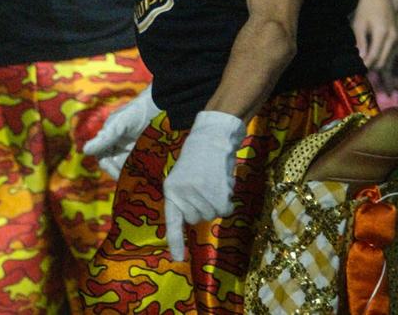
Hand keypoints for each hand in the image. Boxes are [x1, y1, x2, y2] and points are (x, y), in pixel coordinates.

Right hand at [83, 85, 156, 178]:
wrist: (165, 106)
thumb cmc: (139, 111)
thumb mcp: (121, 123)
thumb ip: (105, 138)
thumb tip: (85, 150)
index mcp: (111, 138)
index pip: (104, 157)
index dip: (108, 167)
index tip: (117, 175)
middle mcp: (121, 146)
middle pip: (116, 166)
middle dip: (122, 174)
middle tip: (131, 182)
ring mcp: (137, 151)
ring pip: (130, 168)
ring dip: (133, 175)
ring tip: (140, 181)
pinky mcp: (151, 155)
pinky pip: (145, 168)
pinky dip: (145, 174)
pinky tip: (150, 178)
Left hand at [164, 111, 245, 260]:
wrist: (211, 137)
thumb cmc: (197, 158)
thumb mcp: (182, 177)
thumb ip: (183, 197)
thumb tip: (191, 219)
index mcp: (170, 190)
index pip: (172, 221)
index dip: (175, 241)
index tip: (177, 259)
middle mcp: (181, 194)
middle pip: (197, 219)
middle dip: (204, 208)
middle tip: (205, 187)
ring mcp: (198, 195)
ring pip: (212, 214)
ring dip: (217, 202)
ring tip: (213, 182)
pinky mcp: (215, 193)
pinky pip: (225, 209)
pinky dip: (228, 200)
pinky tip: (223, 184)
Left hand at [352, 0, 397, 70]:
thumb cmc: (366, 6)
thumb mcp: (359, 23)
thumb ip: (361, 41)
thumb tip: (361, 58)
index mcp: (382, 34)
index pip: (374, 57)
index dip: (364, 65)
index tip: (355, 71)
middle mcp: (392, 37)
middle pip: (382, 61)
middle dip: (370, 67)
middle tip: (358, 70)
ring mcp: (396, 36)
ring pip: (386, 58)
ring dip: (375, 63)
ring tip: (362, 64)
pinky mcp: (396, 35)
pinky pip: (388, 52)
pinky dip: (380, 56)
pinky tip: (370, 56)